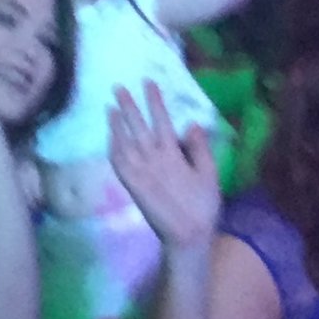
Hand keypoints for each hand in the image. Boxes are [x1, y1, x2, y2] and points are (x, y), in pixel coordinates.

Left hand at [107, 81, 220, 252]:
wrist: (186, 236)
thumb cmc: (202, 205)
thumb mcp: (209, 174)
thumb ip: (199, 148)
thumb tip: (192, 123)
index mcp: (173, 155)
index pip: (162, 121)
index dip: (155, 101)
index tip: (148, 82)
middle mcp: (153, 160)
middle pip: (138, 128)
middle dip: (128, 106)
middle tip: (117, 87)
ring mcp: (139, 174)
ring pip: (124, 143)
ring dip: (116, 124)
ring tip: (110, 106)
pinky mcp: (131, 187)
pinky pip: (118, 164)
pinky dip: (113, 148)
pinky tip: (110, 137)